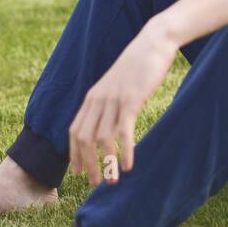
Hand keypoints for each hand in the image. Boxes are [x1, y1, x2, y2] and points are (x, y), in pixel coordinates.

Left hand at [68, 20, 179, 187]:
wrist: (153, 42)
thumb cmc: (138, 66)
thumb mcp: (117, 85)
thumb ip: (109, 102)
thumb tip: (108, 121)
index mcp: (92, 97)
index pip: (74, 131)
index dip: (74, 154)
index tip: (77, 173)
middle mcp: (98, 99)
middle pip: (83, 138)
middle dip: (87, 164)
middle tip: (94, 184)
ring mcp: (113, 100)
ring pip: (102, 139)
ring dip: (105, 163)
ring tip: (112, 181)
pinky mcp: (131, 100)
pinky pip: (123, 131)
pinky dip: (124, 151)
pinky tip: (129, 166)